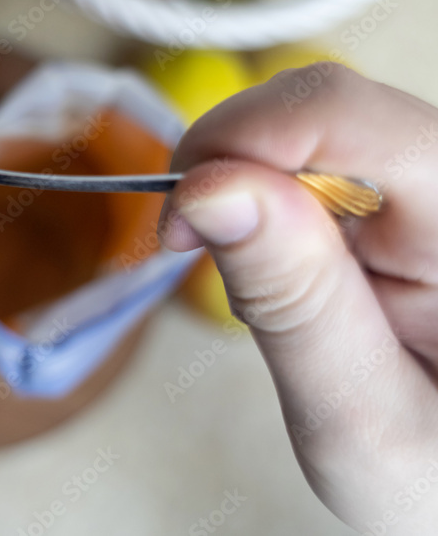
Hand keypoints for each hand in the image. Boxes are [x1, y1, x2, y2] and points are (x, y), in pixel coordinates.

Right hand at [160, 63, 437, 533]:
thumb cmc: (435, 481)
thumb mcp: (356, 417)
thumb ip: (291, 300)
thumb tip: (209, 186)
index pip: (342, 114)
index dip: (236, 140)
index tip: (179, 218)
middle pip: (325, 109)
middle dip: (236, 170)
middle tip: (199, 250)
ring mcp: (437, 185)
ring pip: (317, 129)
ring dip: (257, 195)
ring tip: (274, 292)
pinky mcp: (414, 194)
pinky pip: (326, 160)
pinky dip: (276, 208)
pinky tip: (295, 272)